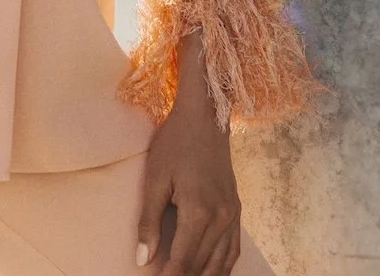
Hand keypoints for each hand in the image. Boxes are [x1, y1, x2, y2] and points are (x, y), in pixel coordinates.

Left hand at [137, 32, 241, 274]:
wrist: (205, 118)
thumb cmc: (175, 143)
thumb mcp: (155, 178)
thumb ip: (148, 221)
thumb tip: (142, 260)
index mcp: (199, 212)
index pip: (182, 261)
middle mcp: (221, 218)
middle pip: (202, 265)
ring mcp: (233, 215)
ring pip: (221, 263)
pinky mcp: (237, 209)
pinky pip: (233, 249)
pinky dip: (222, 267)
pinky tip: (212, 273)